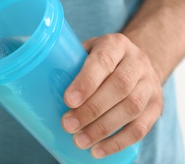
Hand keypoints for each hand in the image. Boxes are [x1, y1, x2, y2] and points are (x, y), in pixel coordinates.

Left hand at [61, 33, 162, 157]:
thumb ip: (70, 64)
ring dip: (103, 128)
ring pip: (131, 108)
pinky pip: (141, 127)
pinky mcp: (156, 106)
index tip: (68, 100)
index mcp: (115, 44)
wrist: (136, 62)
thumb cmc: (101, 59)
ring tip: (80, 141)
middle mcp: (137, 62)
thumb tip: (39, 87)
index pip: (103, 61)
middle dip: (92, 109)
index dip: (86, 82)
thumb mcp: (87, 51)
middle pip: (119, 86)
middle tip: (68, 125)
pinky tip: (99, 150)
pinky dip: (118, 142)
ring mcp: (150, 84)